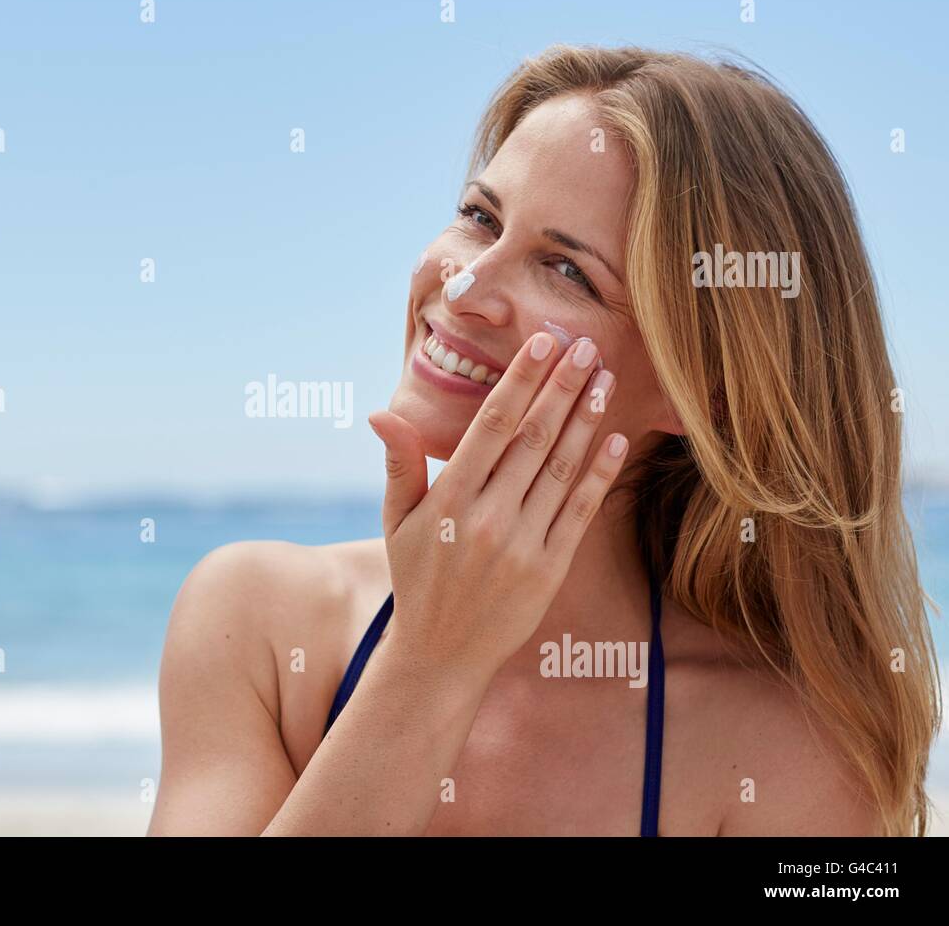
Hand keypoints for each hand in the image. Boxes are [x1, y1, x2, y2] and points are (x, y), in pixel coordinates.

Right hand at [368, 333, 627, 677]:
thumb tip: (381, 413)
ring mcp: (523, 545)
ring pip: (563, 470)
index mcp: (450, 500)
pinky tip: (616, 440)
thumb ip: (399, 464)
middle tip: (586, 346)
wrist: (441, 654)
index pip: (492, 427)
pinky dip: (601, 475)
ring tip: (603, 381)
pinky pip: (580, 513)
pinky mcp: (550, 570)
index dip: (521, 381)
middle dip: (562, 388)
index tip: (543, 343)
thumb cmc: (417, 578)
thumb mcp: (396, 521)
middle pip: (534, 439)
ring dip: (587, 421)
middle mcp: (488, 519)